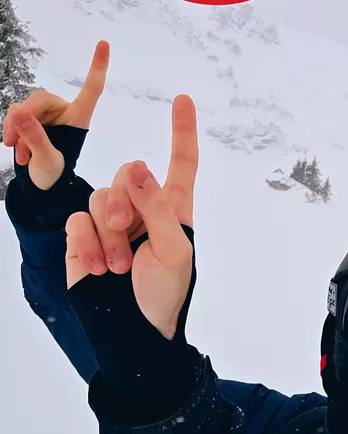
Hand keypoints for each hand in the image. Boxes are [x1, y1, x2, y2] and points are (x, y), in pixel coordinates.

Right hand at [2, 41, 108, 189]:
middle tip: (12, 141)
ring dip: (15, 128)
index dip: (98, 66)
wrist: (42, 186)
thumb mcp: (47, 160)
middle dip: (22, 118)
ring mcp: (46, 114)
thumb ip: (35, 137)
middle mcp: (64, 110)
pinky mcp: (31, 118)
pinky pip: (15, 114)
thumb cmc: (54, 175)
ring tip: (19, 153)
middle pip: (39, 98)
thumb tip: (19, 111)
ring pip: (23, 106)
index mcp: (79, 117)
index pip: (91, 88)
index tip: (104, 43)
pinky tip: (15, 149)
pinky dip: (12, 131)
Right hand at [65, 96, 197, 339]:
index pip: (181, 164)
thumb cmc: (163, 295)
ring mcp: (111, 223)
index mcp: (174, 210)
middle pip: (129, 173)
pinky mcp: (84, 238)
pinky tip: (98, 268)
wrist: (132, 333)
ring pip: (99, 198)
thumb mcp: (173, 251)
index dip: (182, 132)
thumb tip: (140, 166)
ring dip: (108, 235)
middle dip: (123, 199)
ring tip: (118, 268)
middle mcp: (142, 210)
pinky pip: (78, 220)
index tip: (182, 99)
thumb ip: (158, 208)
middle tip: (126, 232)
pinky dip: (88, 243)